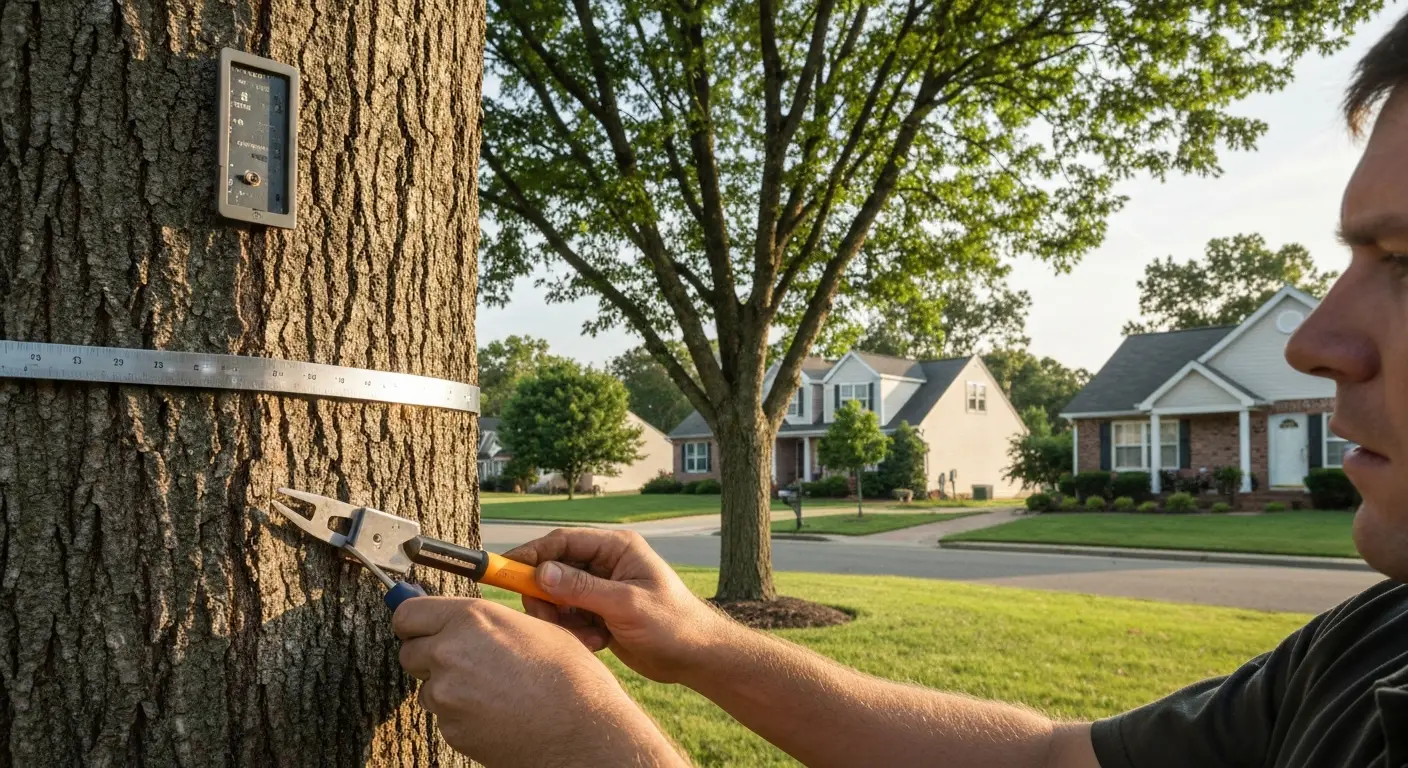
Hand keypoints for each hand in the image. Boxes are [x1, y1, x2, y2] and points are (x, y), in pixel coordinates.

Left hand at [394, 597, 683, 765]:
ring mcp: (447, 694)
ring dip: (447, 689)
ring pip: (427, 688)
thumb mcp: (536, 628)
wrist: (582, 731)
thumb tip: (467, 623)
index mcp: (472, 618)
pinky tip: (495, 714)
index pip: (408, 613)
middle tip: (464, 663)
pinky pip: (444, 717)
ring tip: (491, 692)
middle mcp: (450, 652)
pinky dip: (461, 716)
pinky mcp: (451, 729)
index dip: (414, 622)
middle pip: (410, 652)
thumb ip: (490, 623)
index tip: (420, 628)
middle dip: (429, 656)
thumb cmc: (570, 677)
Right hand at [502, 529, 733, 683]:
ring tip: (590, 638)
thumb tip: (541, 572)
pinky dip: (574, 632)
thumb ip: (582, 589)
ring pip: (557, 598)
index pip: (563, 543)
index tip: (503, 569)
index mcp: (616, 548)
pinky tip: (598, 644)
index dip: (531, 554)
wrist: (696, 657)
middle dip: (546, 598)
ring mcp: (601, 589)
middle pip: (553, 571)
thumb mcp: (627, 605)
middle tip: (550, 620)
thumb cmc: (673, 624)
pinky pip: (568, 618)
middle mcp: (606, 564)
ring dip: (563, 621)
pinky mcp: (598, 613)